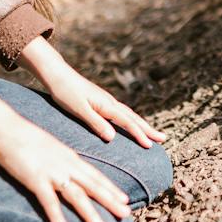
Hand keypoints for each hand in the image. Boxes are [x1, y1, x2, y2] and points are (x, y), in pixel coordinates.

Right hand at [0, 117, 132, 221]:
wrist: (7, 129)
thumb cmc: (26, 138)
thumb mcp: (51, 148)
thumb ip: (62, 161)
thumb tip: (68, 172)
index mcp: (70, 158)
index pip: (95, 176)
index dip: (111, 188)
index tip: (125, 200)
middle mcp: (66, 166)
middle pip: (93, 186)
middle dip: (110, 201)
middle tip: (126, 214)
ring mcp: (52, 173)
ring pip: (76, 196)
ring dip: (90, 214)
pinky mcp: (35, 180)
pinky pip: (48, 202)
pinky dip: (57, 217)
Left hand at [37, 60, 166, 148]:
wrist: (58, 74)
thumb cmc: (66, 93)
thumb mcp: (79, 110)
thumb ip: (96, 123)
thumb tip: (113, 138)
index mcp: (107, 105)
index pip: (127, 123)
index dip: (139, 135)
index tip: (150, 146)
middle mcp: (111, 102)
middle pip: (134, 118)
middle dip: (148, 129)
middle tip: (163, 139)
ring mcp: (107, 100)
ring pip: (129, 114)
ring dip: (142, 125)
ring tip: (153, 133)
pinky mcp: (102, 100)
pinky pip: (122, 113)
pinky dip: (131, 120)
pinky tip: (131, 123)